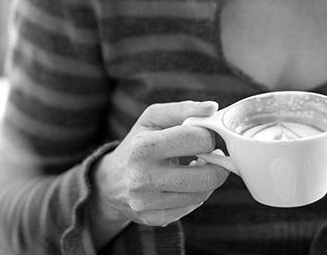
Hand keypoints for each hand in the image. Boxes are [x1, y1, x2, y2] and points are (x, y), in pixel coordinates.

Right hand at [89, 101, 228, 239]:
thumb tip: (213, 108)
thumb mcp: (152, 118)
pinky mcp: (152, 218)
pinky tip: (183, 185)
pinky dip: (193, 195)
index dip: (208, 136)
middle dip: (217, 165)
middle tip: (211, 157)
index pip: (198, 140)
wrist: (109, 181)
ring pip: (202, 195)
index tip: (204, 137)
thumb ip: (183, 109)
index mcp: (144, 146)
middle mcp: (143, 177)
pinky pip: (190, 208)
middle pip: (206, 177)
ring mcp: (147, 201)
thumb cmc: (137, 143)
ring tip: (196, 169)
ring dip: (206, 180)